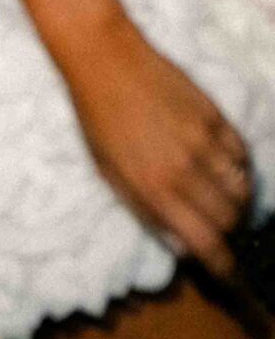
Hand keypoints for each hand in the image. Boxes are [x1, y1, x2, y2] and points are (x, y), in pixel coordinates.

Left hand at [63, 16, 254, 279]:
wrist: (103, 59)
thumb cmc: (96, 118)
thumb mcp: (107, 171)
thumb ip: (145, 209)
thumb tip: (182, 245)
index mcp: (151, 187)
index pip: (205, 242)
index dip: (224, 268)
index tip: (231, 279)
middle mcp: (183, 169)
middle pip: (230, 220)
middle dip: (229, 232)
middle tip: (219, 228)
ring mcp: (203, 142)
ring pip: (243, 191)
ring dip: (237, 202)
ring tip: (220, 198)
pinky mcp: (215, 117)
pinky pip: (243, 157)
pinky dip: (239, 170)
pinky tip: (223, 167)